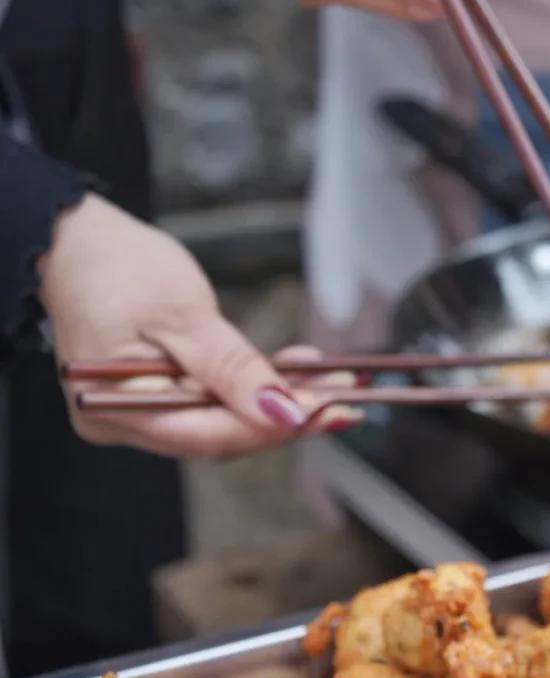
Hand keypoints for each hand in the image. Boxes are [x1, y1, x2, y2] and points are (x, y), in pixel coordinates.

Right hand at [39, 195, 356, 458]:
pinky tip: (292, 373)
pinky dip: (251, 389)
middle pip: (220, 435)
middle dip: (286, 415)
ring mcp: (136, 415)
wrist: (75, 241)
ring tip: (330, 380)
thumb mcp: (183, 314)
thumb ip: (232, 369)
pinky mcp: (153, 397)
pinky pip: (211, 404)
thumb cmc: (117, 266)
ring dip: (276, 402)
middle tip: (345, 397)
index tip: (329, 409)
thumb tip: (285, 413)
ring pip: (221, 420)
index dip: (276, 427)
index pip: (212, 436)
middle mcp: (123, 424)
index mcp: (117, 409)